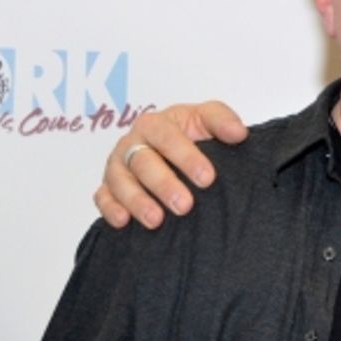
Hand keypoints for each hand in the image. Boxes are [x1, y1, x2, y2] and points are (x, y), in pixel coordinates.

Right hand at [93, 102, 247, 229]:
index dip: (186, 157)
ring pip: (120, 182)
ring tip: (157, 220)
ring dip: (138, 201)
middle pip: (142, 162)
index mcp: (155, 124)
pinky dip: (110, 209)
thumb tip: (238, 132)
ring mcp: (118, 166)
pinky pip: (102, 197)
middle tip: (185, 205)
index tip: (208, 178)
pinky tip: (123, 221)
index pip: (167, 137)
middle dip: (163, 185)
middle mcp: (133, 144)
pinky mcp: (108, 186)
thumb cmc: (188, 133)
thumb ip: (222, 120)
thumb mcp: (206, 119)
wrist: (172, 149)